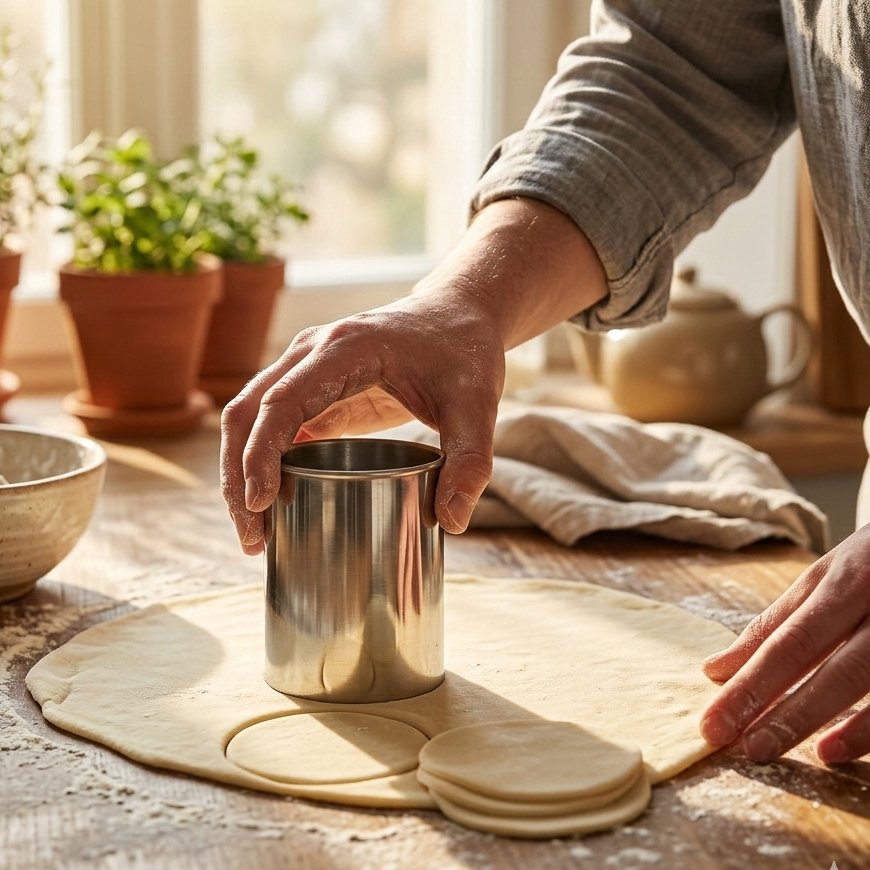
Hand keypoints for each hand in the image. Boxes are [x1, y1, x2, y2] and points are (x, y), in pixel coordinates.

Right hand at [220, 289, 504, 554]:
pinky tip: (273, 505)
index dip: (262, 453)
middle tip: (253, 538)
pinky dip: (263, 465)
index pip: (283, 401)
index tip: (260, 504)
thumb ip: (471, 462)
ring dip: (241, 474)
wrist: (457, 314)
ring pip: (249, 419)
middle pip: (248, 413)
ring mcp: (307, 368)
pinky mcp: (314, 389)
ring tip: (255, 534)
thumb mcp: (477, 406)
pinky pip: (273, 425)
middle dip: (239, 478)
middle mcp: (312, 353)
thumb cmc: (464, 351)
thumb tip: (452, 523)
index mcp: (345, 349)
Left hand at [700, 524, 869, 763]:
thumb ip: (777, 622)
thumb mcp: (827, 577)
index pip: (789, 638)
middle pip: (827, 662)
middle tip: (738, 746)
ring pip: (863, 677)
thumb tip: (717, 669)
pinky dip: (869, 728)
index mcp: (844, 580)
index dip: (750, 682)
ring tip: (775, 749)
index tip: (713, 722)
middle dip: (779, 709)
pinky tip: (837, 750)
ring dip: (818, 717)